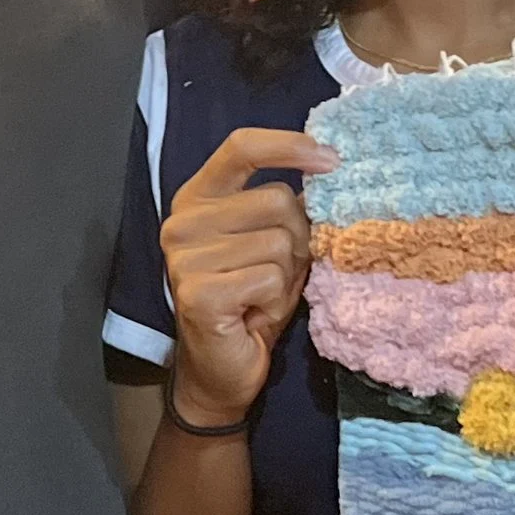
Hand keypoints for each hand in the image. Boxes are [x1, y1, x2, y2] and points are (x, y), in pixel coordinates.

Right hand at [161, 128, 333, 427]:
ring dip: (286, 275)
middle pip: (275, 199)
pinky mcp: (198, 293)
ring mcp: (184, 257)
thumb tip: (329, 169)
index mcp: (197, 197)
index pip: (241, 146)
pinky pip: (269, 278)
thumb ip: (286, 207)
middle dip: (297, 238)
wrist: (221, 369)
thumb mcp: (270, 243)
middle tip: (279, 271)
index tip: (331, 160)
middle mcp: (182, 221)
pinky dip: (276, 300)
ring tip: (263, 295)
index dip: (289, 145)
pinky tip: (254, 314)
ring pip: (278, 242)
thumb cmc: (250, 299)